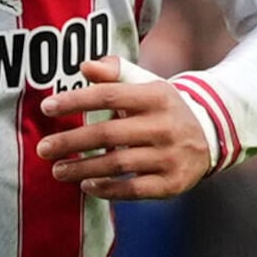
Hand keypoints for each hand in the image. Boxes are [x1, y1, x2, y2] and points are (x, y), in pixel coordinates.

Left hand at [34, 57, 216, 201]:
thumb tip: (84, 67)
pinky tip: (86, 185)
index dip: (76, 101)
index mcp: (157, 96)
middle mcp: (165, 126)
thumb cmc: (163, 109)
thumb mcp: (146, 84)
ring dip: (82, 168)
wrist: (212, 136)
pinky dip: (107, 189)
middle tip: (43, 148)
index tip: (47, 108)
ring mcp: (170, 156)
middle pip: (109, 134)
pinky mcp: (172, 183)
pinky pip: (134, 189)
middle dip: (71, 141)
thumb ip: (115, 72)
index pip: (109, 95)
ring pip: (118, 164)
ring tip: (57, 170)